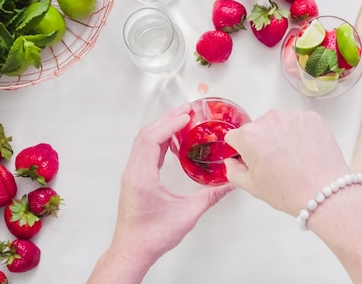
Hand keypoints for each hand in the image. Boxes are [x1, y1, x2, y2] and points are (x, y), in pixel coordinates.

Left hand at [112, 104, 232, 260]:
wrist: (133, 250)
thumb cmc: (152, 236)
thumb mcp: (187, 215)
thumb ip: (210, 197)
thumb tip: (229, 183)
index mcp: (142, 176)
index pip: (151, 139)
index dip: (169, 124)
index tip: (187, 116)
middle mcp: (133, 171)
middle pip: (146, 134)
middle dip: (167, 119)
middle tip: (187, 111)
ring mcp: (132, 174)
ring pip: (143, 141)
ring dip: (161, 128)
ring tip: (181, 120)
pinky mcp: (135, 179)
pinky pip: (144, 151)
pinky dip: (158, 140)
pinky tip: (172, 142)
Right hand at [224, 109, 350, 216]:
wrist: (325, 192)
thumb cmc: (289, 191)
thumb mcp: (252, 187)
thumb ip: (233, 171)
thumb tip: (232, 162)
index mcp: (249, 135)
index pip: (235, 137)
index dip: (241, 150)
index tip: (252, 160)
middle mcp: (269, 119)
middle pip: (257, 128)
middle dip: (262, 141)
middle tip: (275, 163)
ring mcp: (292, 116)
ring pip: (279, 124)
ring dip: (281, 136)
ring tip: (293, 158)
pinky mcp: (311, 118)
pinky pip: (298, 123)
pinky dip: (300, 133)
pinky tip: (305, 152)